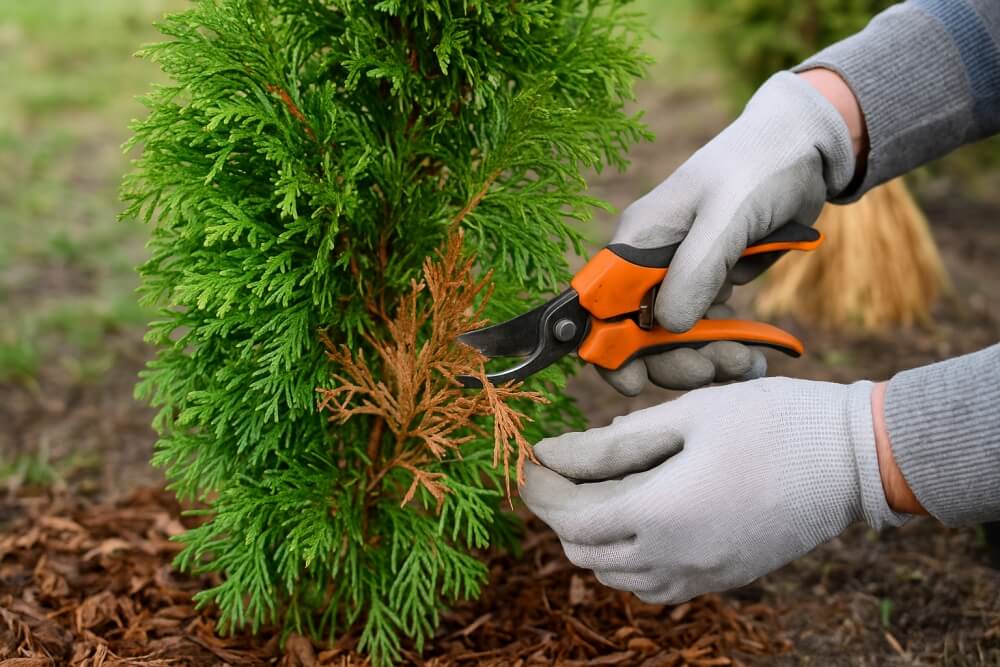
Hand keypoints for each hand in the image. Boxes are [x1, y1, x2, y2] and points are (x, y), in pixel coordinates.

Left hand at [520, 377, 908, 603]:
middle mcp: (678, 558)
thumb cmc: (772, 421)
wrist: (854, 457)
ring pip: (615, 575)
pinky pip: (652, 586)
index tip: (530, 462)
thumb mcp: (686, 415)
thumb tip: (553, 453)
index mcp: (664, 513)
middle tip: (562, 469)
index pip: (571, 519)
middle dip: (560, 512)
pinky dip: (626, 560)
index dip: (540, 493)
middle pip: (587, 551)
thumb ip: (613, 442)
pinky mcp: (723, 579)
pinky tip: (636, 519)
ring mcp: (703, 576)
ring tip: (597, 488)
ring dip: (591, 537)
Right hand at [600, 71, 856, 395]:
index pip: (600, 305)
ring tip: (746, 361)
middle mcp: (651, 261)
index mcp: (638, 240)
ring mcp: (681, 273)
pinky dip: (727, 347)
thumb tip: (668, 326)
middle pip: (639, 333)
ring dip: (707, 357)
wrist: (807, 149)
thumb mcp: (728, 216)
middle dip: (673, 359)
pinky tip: (754, 354)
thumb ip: (696, 270)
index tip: (635, 384)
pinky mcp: (710, 281)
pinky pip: (707, 328)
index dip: (608, 349)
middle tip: (715, 368)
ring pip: (676, 338)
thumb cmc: (760, 169)